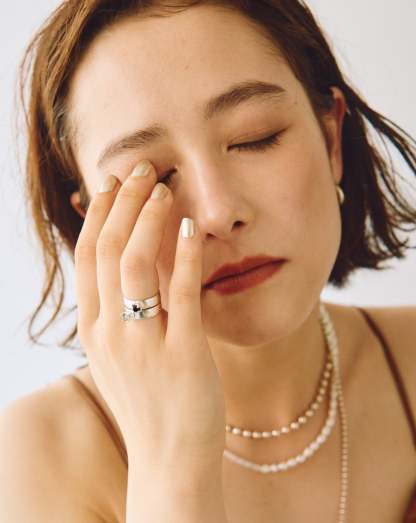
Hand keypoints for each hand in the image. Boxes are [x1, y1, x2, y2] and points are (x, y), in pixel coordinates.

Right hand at [74, 161, 225, 471]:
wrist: (169, 459)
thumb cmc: (149, 401)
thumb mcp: (121, 354)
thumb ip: (121, 309)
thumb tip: (128, 261)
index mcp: (93, 329)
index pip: (86, 257)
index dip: (98, 214)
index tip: (111, 183)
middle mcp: (109, 333)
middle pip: (106, 250)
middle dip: (122, 203)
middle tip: (141, 168)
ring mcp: (143, 344)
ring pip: (134, 264)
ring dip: (148, 218)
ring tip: (164, 187)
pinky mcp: (182, 355)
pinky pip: (181, 294)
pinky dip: (184, 255)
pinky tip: (191, 228)